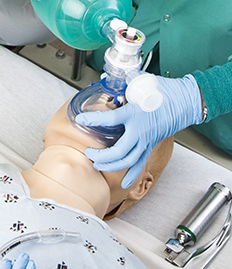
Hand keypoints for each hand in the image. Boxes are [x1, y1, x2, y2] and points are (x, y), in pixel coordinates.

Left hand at [76, 74, 202, 187]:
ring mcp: (146, 141)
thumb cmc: (166, 92)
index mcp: (135, 114)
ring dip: (110, 166)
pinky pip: (140, 164)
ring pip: (127, 161)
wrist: (187, 101)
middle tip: (88, 152)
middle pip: (118, 151)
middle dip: (100, 155)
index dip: (93, 120)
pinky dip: (131, 176)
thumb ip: (124, 87)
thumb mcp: (142, 84)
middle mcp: (140, 131)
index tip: (81, 119)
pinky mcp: (150, 145)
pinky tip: (123, 184)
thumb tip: (110, 86)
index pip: (110, 119)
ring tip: (97, 164)